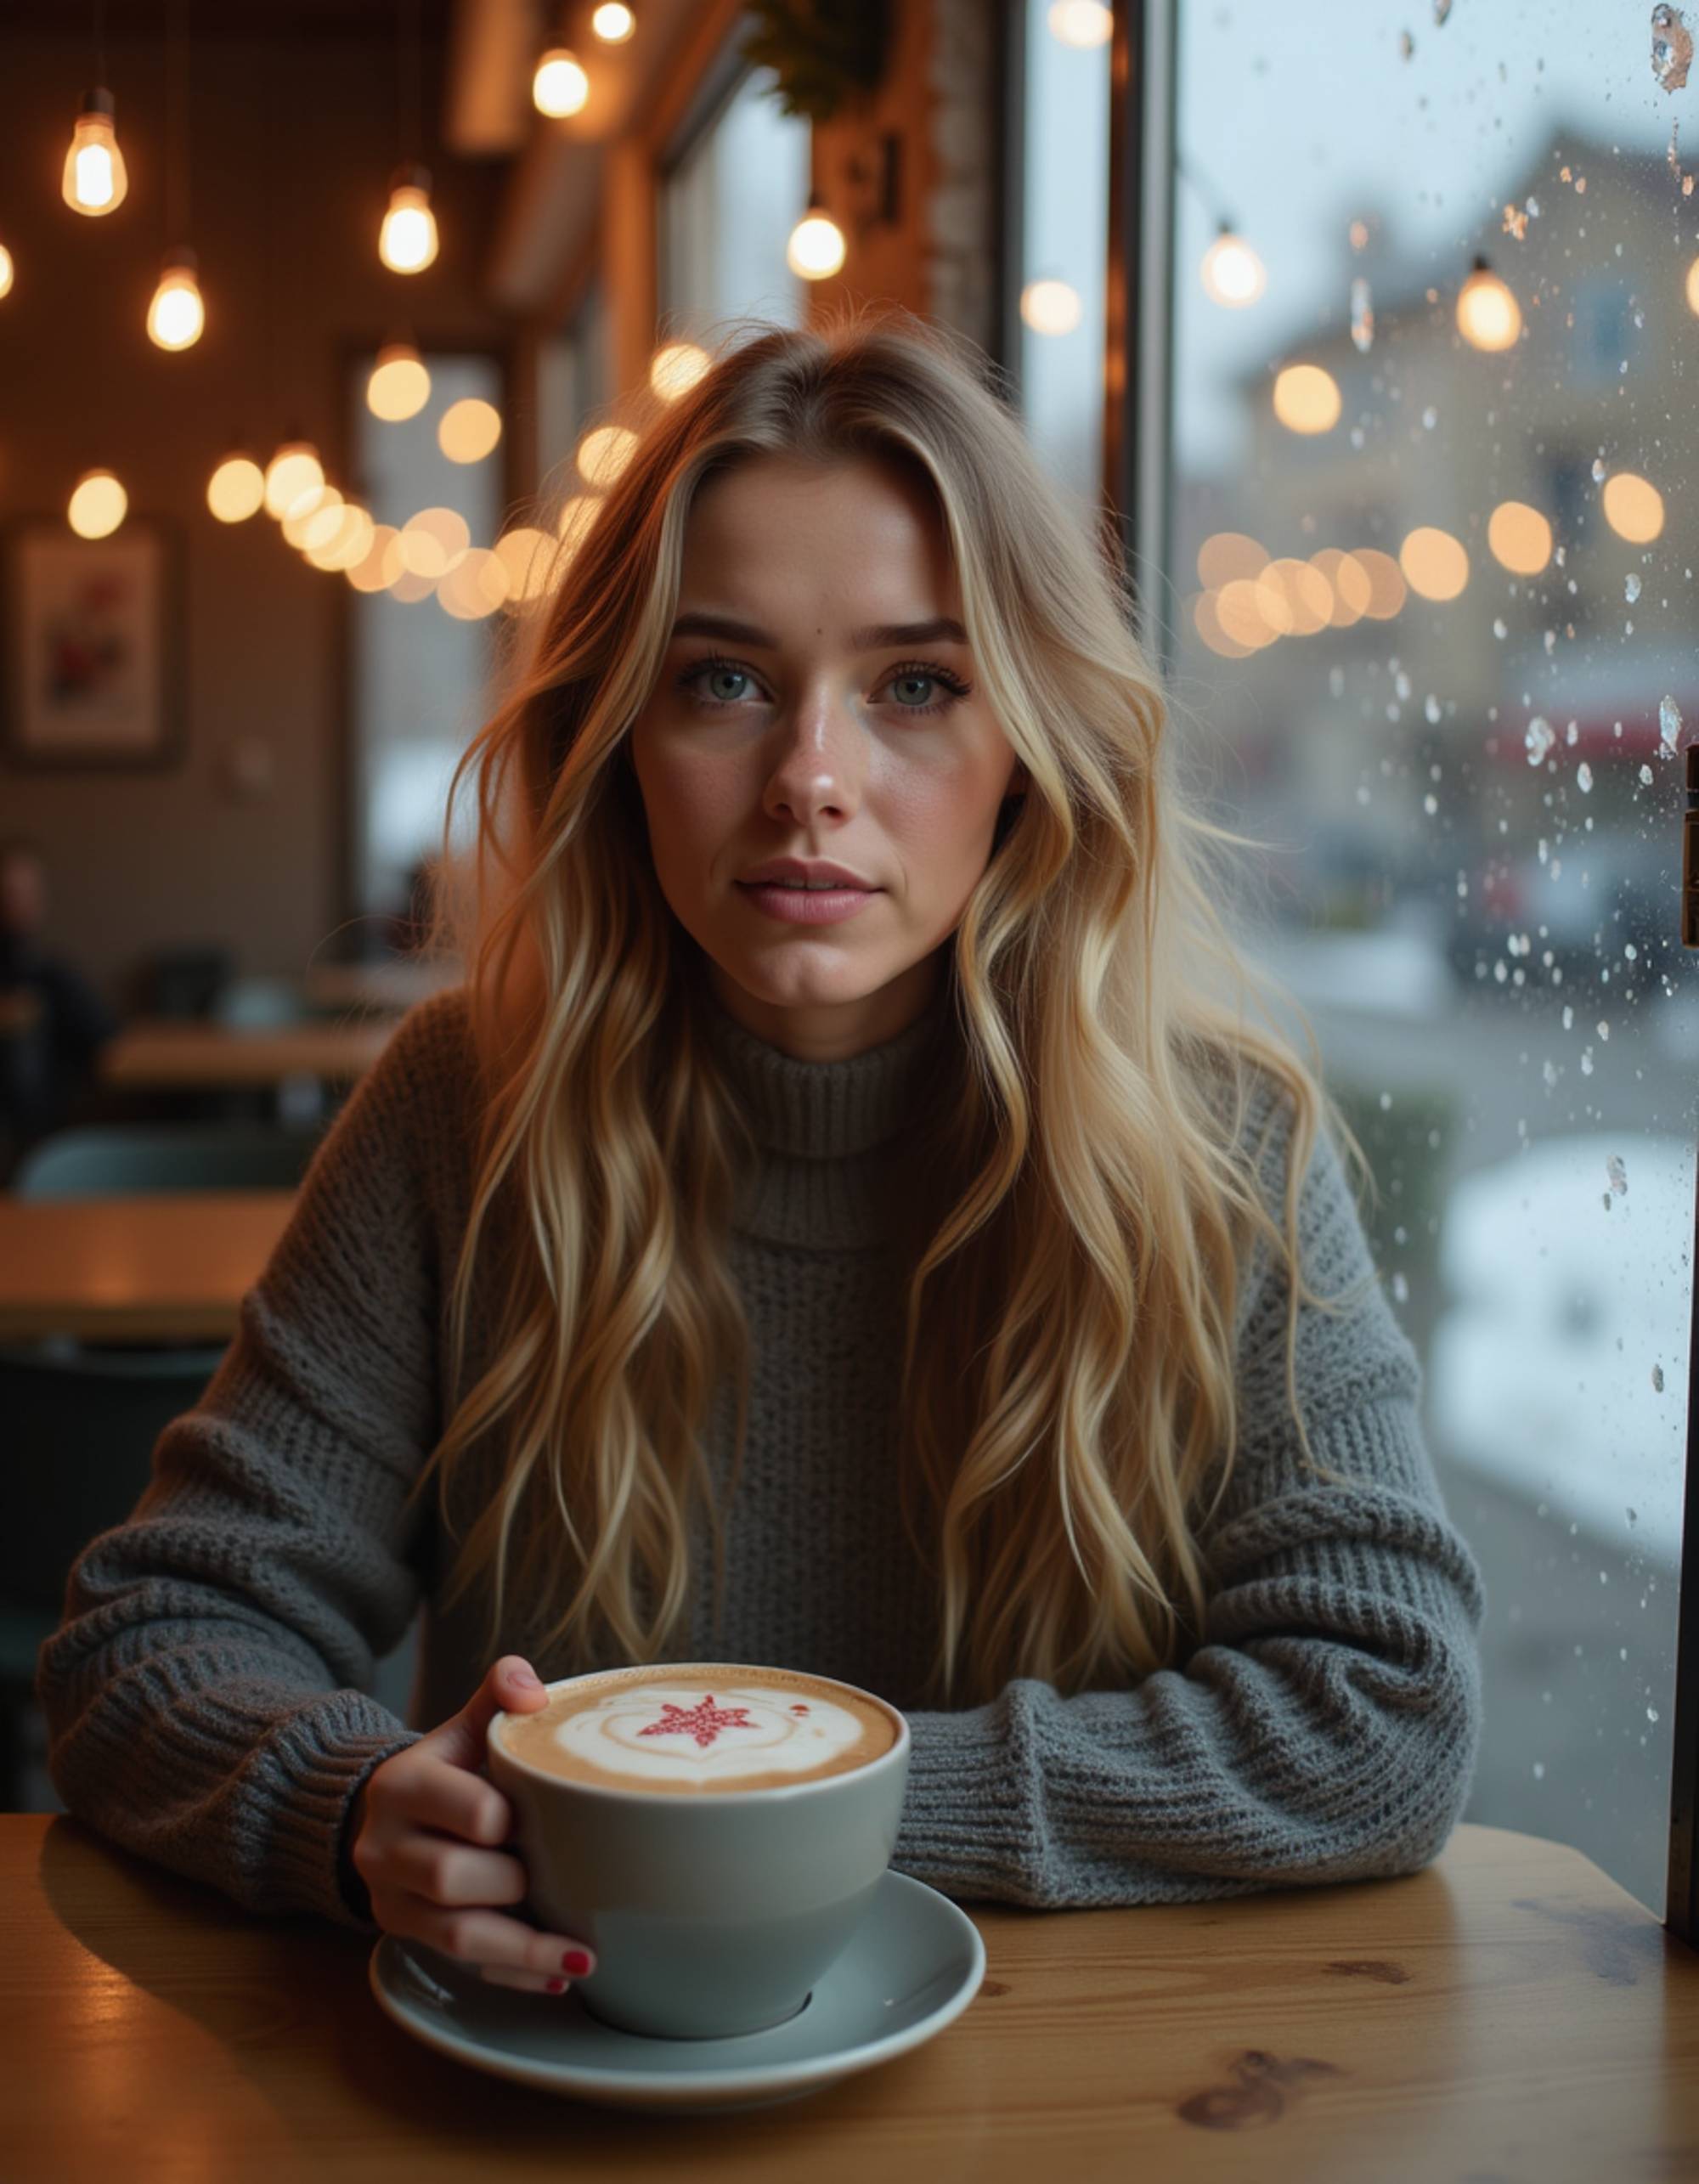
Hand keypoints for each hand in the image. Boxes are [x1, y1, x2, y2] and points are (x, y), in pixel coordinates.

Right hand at [348, 1654, 595, 1993]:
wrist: (384, 1813)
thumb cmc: (445, 1769)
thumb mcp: (462, 1727)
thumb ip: (497, 1697)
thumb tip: (532, 1689)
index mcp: (403, 1785)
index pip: (469, 1809)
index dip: (511, 1820)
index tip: (546, 1819)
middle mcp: (384, 1846)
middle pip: (452, 1877)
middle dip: (515, 1882)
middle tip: (565, 1877)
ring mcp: (390, 1899)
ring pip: (455, 1936)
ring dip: (526, 1950)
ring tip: (585, 1957)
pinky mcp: (404, 1935)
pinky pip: (460, 1966)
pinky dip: (512, 1974)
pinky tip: (556, 1977)